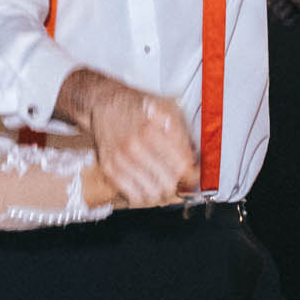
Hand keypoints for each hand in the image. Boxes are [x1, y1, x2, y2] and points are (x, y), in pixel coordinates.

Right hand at [61, 69, 193, 205]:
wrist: (105, 103)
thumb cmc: (138, 106)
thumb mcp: (167, 108)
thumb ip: (182, 134)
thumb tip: (193, 159)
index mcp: (150, 130)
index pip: (181, 165)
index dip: (193, 173)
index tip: (194, 174)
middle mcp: (133, 147)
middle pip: (168, 183)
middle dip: (178, 183)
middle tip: (181, 179)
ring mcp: (120, 160)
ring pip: (152, 193)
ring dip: (162, 191)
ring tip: (165, 182)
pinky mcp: (109, 169)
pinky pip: (134, 196)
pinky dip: (145, 195)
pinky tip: (148, 185)